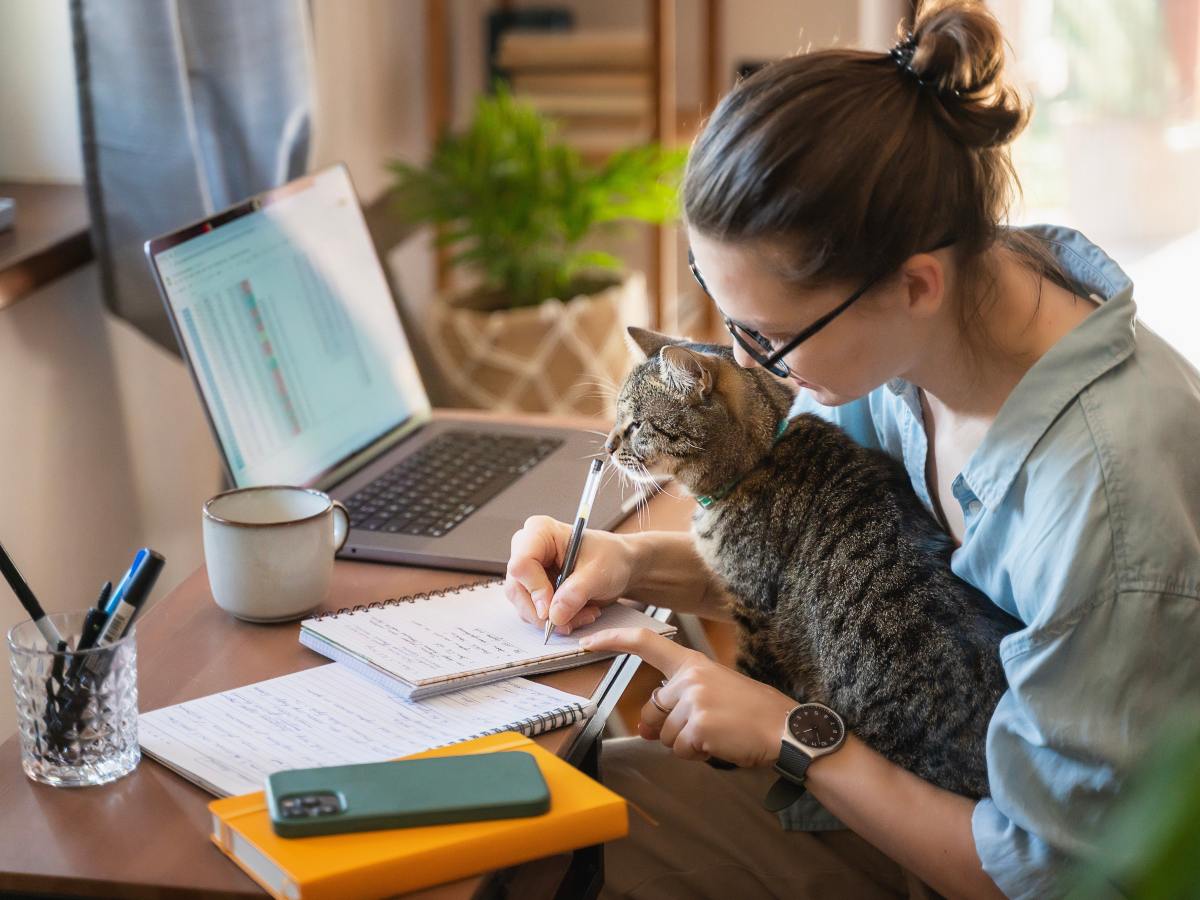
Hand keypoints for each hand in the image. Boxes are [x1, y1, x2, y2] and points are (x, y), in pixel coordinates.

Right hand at [504, 515, 635, 633]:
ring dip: (553, 618)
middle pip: (517, 588)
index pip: (521, 564)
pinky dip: (555, 620)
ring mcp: (528, 571)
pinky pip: (533, 612)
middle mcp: (527, 549)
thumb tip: (554, 615)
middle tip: (569, 621)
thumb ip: (576, 593)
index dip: (535, 589)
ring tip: (583, 613)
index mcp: (540, 532)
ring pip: (523, 604)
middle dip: (544, 612)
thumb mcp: (599, 573)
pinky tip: (577, 613)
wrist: (619, 566)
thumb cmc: (610, 557)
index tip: (551, 610)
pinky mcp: (532, 589)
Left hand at [579, 627, 796, 767]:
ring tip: (717, 734)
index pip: (646, 643)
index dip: (614, 639)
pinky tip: (719, 744)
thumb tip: (644, 727)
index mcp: (693, 663)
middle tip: (705, 727)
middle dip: (668, 727)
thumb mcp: (714, 692)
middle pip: (652, 710)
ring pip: (665, 735)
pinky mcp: (697, 726)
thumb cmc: (752, 712)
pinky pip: (680, 750)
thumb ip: (678, 701)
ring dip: (686, 743)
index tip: (589, 640)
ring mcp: (692, 701)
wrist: (785, 728)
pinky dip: (697, 755)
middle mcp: (689, 678)